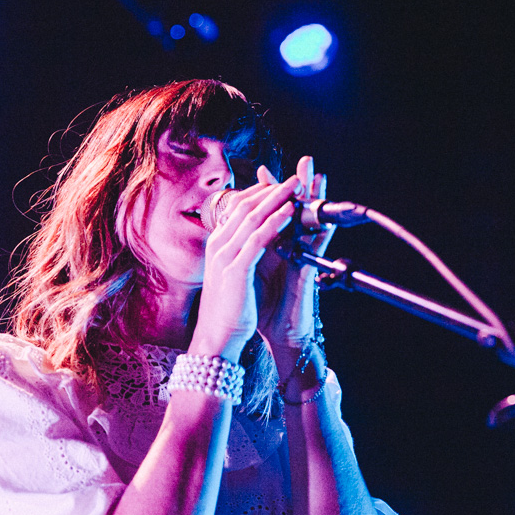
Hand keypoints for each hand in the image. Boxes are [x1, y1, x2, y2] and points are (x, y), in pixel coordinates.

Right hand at [190, 175, 303, 361]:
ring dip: (276, 199)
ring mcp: (225, 256)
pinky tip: (290, 212)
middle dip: (271, 189)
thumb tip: (249, 240)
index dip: (260, 193)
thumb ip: (237, 254)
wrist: (218, 337)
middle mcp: (218, 245)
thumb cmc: (228, 309)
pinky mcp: (236, 269)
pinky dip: (275, 222)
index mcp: (217, 245)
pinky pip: (258, 239)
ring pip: (252, 218)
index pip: (237, 209)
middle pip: (245, 207)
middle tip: (294, 177)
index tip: (280, 184)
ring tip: (296, 186)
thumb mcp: (230, 274)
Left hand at [255, 156, 335, 352]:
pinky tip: (322, 210)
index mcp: (271, 248)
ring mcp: (300, 256)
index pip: (269, 214)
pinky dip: (319, 225)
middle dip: (296, 186)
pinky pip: (316, 243)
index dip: (266, 193)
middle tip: (303, 161)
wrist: (278, 336)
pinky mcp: (308, 268)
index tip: (261, 171)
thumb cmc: (264, 309)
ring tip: (318, 173)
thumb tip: (229, 240)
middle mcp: (288, 248)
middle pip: (293, 210)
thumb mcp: (249, 275)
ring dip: (315, 197)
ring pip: (309, 220)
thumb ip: (246, 256)